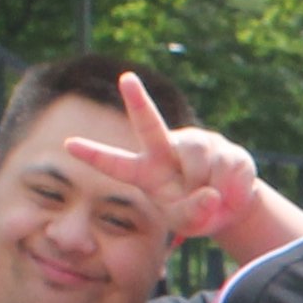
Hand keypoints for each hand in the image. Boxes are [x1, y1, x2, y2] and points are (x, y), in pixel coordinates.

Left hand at [61, 70, 258, 241]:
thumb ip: (192, 214)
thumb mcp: (188, 223)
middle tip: (126, 79)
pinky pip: (225, 166)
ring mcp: (197, 143)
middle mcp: (167, 150)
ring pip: (197, 157)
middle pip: (149, 123)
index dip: (94, 155)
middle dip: (138, 101)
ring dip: (206, 183)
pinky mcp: (226, 146)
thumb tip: (210, 194)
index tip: (69, 145)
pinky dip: (230, 188)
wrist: (233, 206)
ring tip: (213, 196)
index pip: (116, 164)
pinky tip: (230, 192)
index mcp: (147, 171)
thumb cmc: (199, 211)